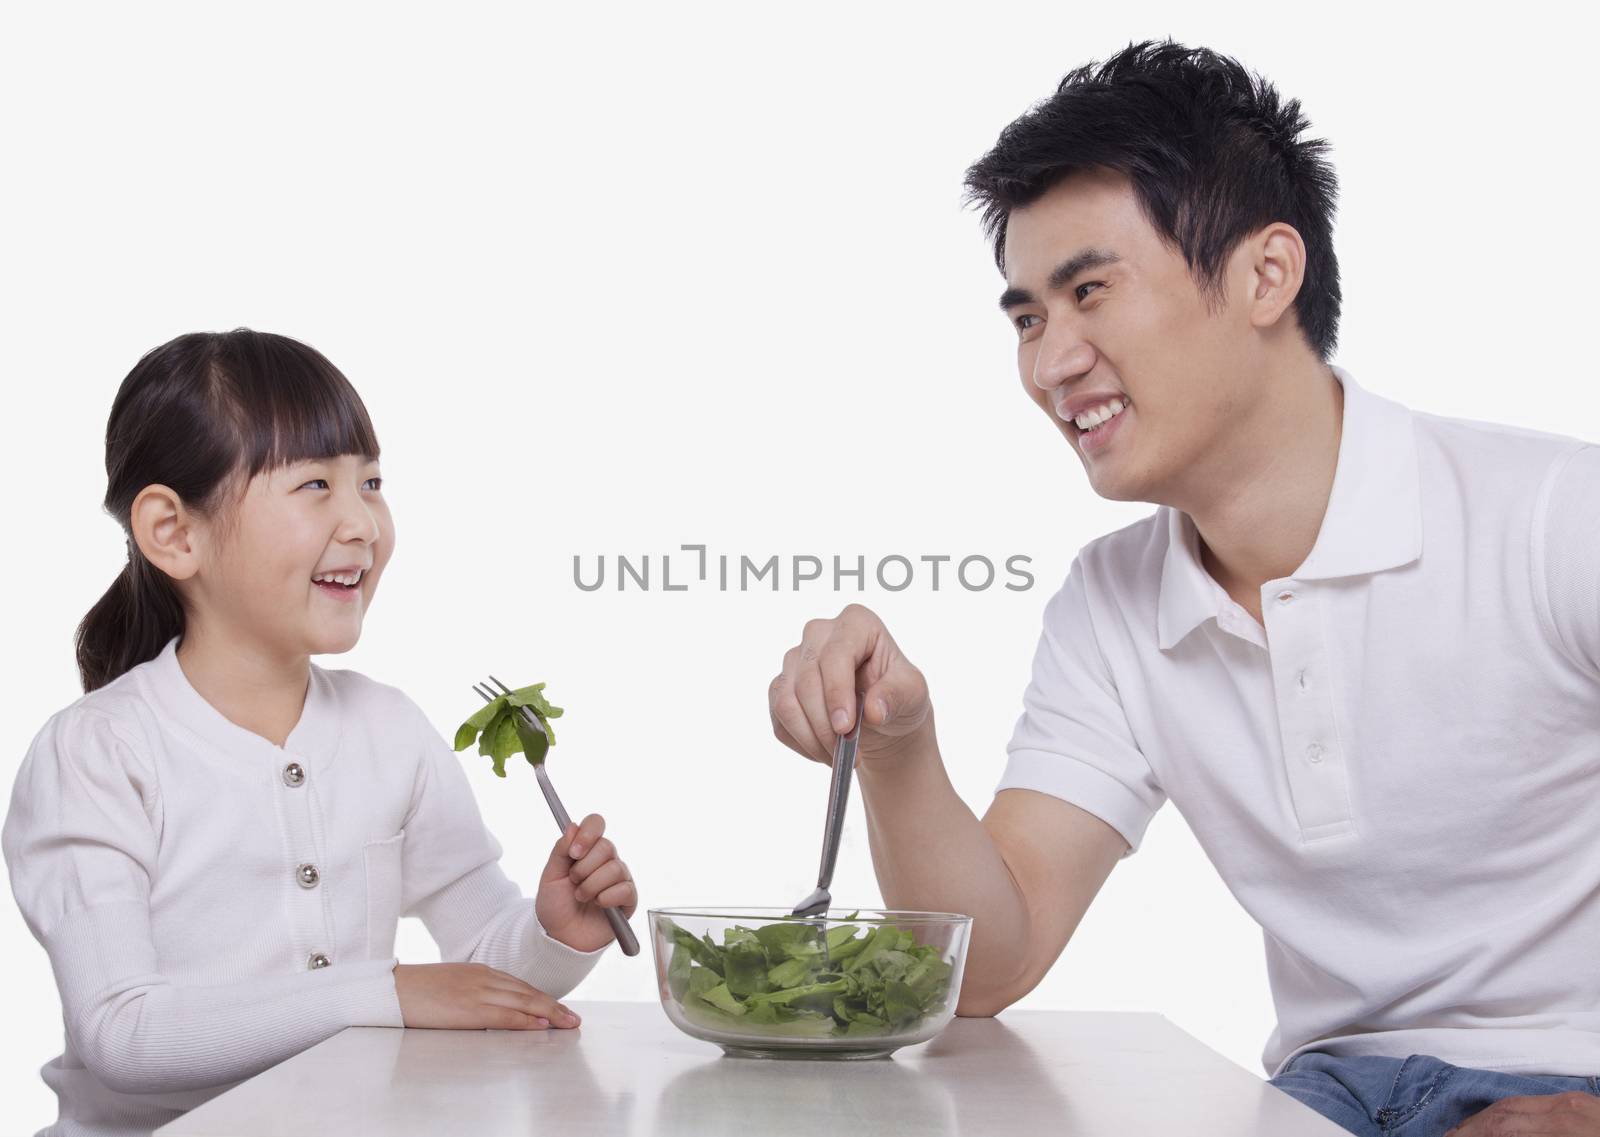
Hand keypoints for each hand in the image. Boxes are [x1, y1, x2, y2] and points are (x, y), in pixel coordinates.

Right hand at [392, 962, 579, 1029]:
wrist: (392, 988)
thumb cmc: (418, 990)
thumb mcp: (453, 983)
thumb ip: (475, 990)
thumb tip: (492, 1005)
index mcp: (480, 971)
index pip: (520, 985)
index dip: (542, 997)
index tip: (559, 1008)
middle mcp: (484, 978)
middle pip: (528, 993)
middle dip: (554, 1006)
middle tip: (573, 1018)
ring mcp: (478, 992)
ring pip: (523, 1003)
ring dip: (549, 1014)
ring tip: (566, 1023)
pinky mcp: (469, 1009)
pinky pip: (505, 1016)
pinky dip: (525, 1021)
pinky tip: (540, 1025)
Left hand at [535, 813, 637, 952]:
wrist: (559, 937)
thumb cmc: (555, 905)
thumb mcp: (551, 875)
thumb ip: (561, 850)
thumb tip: (572, 826)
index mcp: (587, 850)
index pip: (596, 824)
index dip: (588, 833)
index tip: (574, 852)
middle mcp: (606, 861)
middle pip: (607, 846)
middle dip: (584, 867)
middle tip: (574, 882)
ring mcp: (619, 879)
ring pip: (615, 868)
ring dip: (592, 885)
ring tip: (582, 897)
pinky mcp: (628, 899)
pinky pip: (625, 889)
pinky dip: (607, 897)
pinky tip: (598, 905)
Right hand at [769, 603, 932, 766]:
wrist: (882, 717)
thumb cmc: (899, 695)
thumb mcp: (913, 693)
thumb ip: (897, 696)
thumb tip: (874, 710)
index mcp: (856, 623)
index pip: (836, 653)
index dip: (837, 691)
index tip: (845, 727)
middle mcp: (819, 633)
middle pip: (807, 679)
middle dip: (824, 724)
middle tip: (845, 753)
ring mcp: (796, 659)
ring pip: (786, 700)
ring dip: (810, 737)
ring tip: (836, 758)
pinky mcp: (781, 687)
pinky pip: (779, 718)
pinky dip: (800, 742)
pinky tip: (823, 752)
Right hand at [1445, 1091, 1599, 1134]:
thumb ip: (1517, 1136)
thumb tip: (1485, 1134)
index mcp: (1562, 1131)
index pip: (1501, 1128)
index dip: (1470, 1134)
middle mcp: (1564, 1110)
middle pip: (1502, 1112)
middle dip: (1470, 1126)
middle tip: (1449, 1136)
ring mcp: (1572, 1102)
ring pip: (1514, 1101)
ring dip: (1485, 1116)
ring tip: (1466, 1130)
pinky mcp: (1579, 1100)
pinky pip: (1534, 1099)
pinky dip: (1509, 1110)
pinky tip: (1498, 1120)